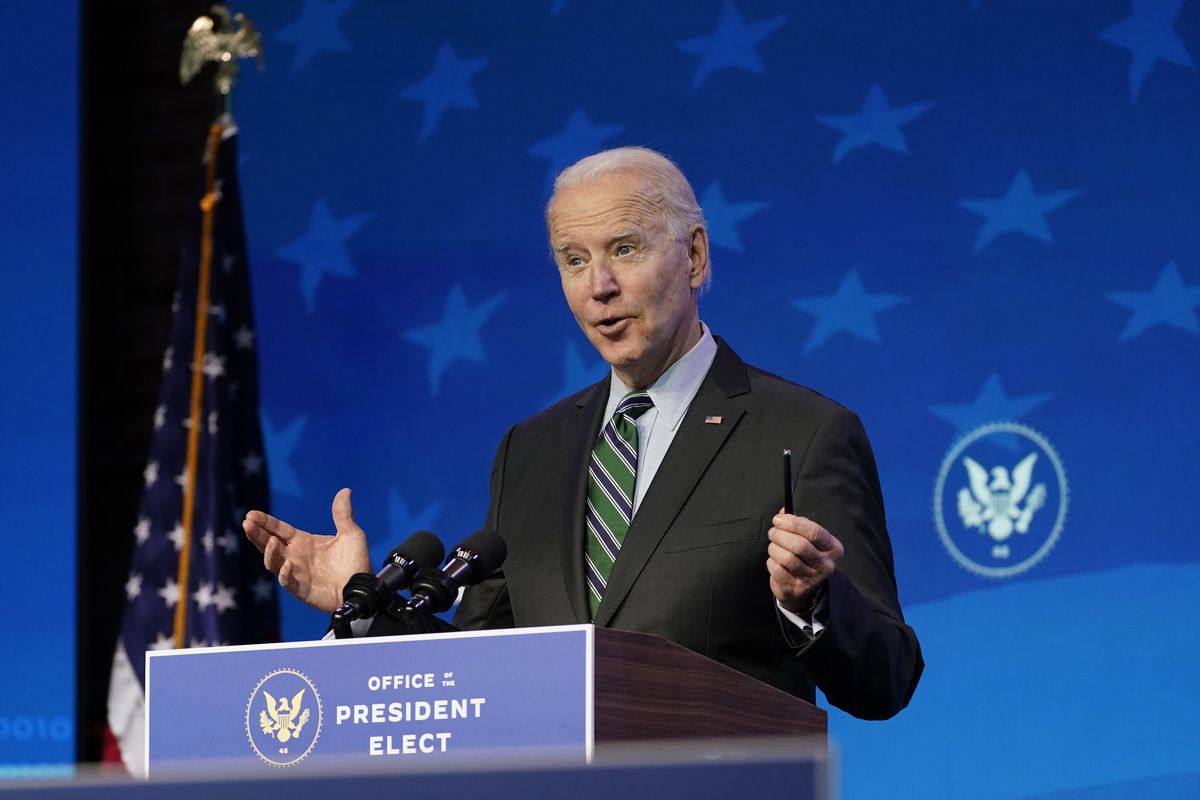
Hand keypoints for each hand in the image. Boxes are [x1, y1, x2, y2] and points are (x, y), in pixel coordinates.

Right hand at [243, 487, 371, 612]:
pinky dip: (285, 574)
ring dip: (269, 553)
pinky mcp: (301, 590)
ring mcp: (296, 574)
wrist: (363, 587)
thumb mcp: (351, 534)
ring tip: (271, 541)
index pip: (279, 529)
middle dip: (257, 534)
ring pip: (273, 563)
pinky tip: (287, 564)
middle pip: (269, 544)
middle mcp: (295, 556)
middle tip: (247, 523)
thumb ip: (343, 514)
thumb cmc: (356, 561)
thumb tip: (345, 490)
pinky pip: (287, 583)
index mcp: (304, 542)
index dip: (265, 522)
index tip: (251, 514)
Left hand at [767, 512, 843, 613]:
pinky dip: (771, 562)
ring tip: (773, 546)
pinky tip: (774, 561)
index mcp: (833, 549)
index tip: (778, 519)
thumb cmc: (805, 557)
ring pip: (787, 558)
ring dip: (774, 548)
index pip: (814, 532)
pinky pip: (778, 570)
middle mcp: (826, 565)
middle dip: (780, 535)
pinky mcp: (796, 589)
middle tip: (772, 532)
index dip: (793, 523)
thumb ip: (798, 524)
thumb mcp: (808, 539)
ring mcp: (812, 579)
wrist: (802, 589)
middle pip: (800, 545)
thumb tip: (783, 512)